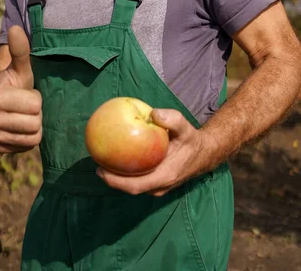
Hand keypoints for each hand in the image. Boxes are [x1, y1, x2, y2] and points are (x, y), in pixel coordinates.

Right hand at [0, 25, 41, 153]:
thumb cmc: (14, 81)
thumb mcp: (20, 67)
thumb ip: (20, 50)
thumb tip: (15, 28)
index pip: (36, 105)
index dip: (35, 97)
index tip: (23, 92)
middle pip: (35, 124)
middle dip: (35, 114)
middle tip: (24, 105)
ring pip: (33, 138)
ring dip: (33, 126)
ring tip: (22, 115)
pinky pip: (26, 148)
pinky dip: (27, 139)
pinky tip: (19, 127)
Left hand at [96, 109, 212, 196]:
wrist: (204, 153)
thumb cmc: (191, 140)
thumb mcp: (184, 126)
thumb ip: (171, 119)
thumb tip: (153, 113)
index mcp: (164, 176)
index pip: (135, 186)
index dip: (115, 181)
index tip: (100, 170)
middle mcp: (159, 186)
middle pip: (130, 188)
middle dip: (111, 179)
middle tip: (96, 164)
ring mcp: (158, 186)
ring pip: (133, 185)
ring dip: (117, 177)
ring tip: (102, 161)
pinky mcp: (157, 182)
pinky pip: (137, 180)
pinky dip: (125, 172)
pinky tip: (116, 158)